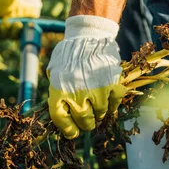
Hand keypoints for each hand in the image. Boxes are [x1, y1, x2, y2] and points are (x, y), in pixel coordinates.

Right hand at [0, 0, 46, 39]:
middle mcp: (2, 27)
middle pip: (0, 37)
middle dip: (2, 30)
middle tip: (6, 21)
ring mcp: (14, 28)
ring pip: (10, 37)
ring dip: (12, 30)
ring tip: (17, 23)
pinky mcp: (25, 28)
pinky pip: (23, 37)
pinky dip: (24, 32)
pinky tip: (26, 25)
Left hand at [47, 15, 126, 139]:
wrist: (89, 36)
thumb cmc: (68, 55)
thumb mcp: (53, 72)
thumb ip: (55, 92)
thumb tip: (60, 115)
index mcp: (58, 91)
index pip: (61, 120)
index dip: (67, 130)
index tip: (72, 132)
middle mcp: (77, 94)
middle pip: (83, 121)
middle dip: (85, 124)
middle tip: (87, 121)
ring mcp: (96, 91)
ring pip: (100, 115)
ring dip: (98, 114)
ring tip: (97, 106)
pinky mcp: (113, 85)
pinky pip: (114, 105)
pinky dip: (112, 105)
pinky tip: (108, 99)